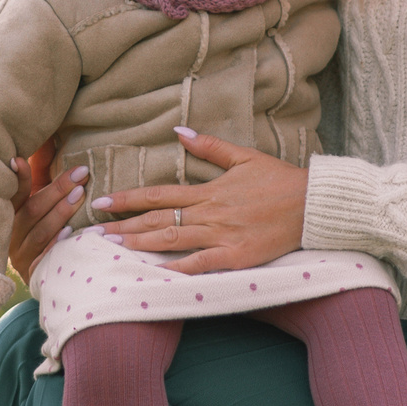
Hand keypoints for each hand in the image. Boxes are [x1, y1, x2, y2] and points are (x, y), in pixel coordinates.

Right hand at [7, 144, 89, 284]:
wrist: (41, 274)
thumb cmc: (41, 226)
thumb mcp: (38, 197)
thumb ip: (41, 172)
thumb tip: (49, 137)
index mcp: (10, 212)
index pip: (13, 193)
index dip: (18, 178)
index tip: (18, 159)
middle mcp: (11, 233)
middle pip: (32, 210)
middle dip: (56, 191)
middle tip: (80, 175)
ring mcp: (21, 255)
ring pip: (40, 232)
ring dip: (61, 213)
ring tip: (81, 196)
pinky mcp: (33, 272)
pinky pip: (46, 258)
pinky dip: (58, 244)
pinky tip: (72, 233)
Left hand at [96, 127, 307, 273]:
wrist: (311, 204)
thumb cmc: (280, 180)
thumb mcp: (244, 156)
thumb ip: (209, 147)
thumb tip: (179, 133)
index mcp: (208, 191)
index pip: (158, 194)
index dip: (128, 198)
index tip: (104, 201)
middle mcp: (209, 213)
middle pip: (157, 219)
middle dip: (124, 224)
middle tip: (95, 230)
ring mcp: (221, 236)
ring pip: (172, 240)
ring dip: (140, 244)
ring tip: (113, 247)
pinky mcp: (236, 257)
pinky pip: (201, 264)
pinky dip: (177, 269)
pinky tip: (155, 273)